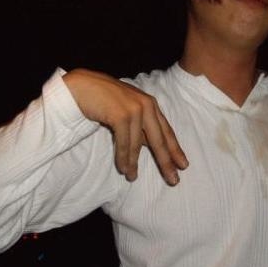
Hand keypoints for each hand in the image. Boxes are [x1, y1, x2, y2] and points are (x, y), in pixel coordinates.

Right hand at [63, 68, 187, 184]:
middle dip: (166, 161)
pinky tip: (123, 168)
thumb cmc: (105, 99)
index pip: (166, 131)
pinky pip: (124, 142)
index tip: (184, 165)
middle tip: (174, 180)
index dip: (175, 149)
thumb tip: (152, 147)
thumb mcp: (128, 111)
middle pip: (160, 140)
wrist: (83, 86)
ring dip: (134, 163)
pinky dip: (123, 157)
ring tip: (132, 177)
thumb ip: (141, 127)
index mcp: (151, 104)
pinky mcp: (121, 114)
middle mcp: (146, 105)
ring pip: (138, 144)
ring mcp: (134, 109)